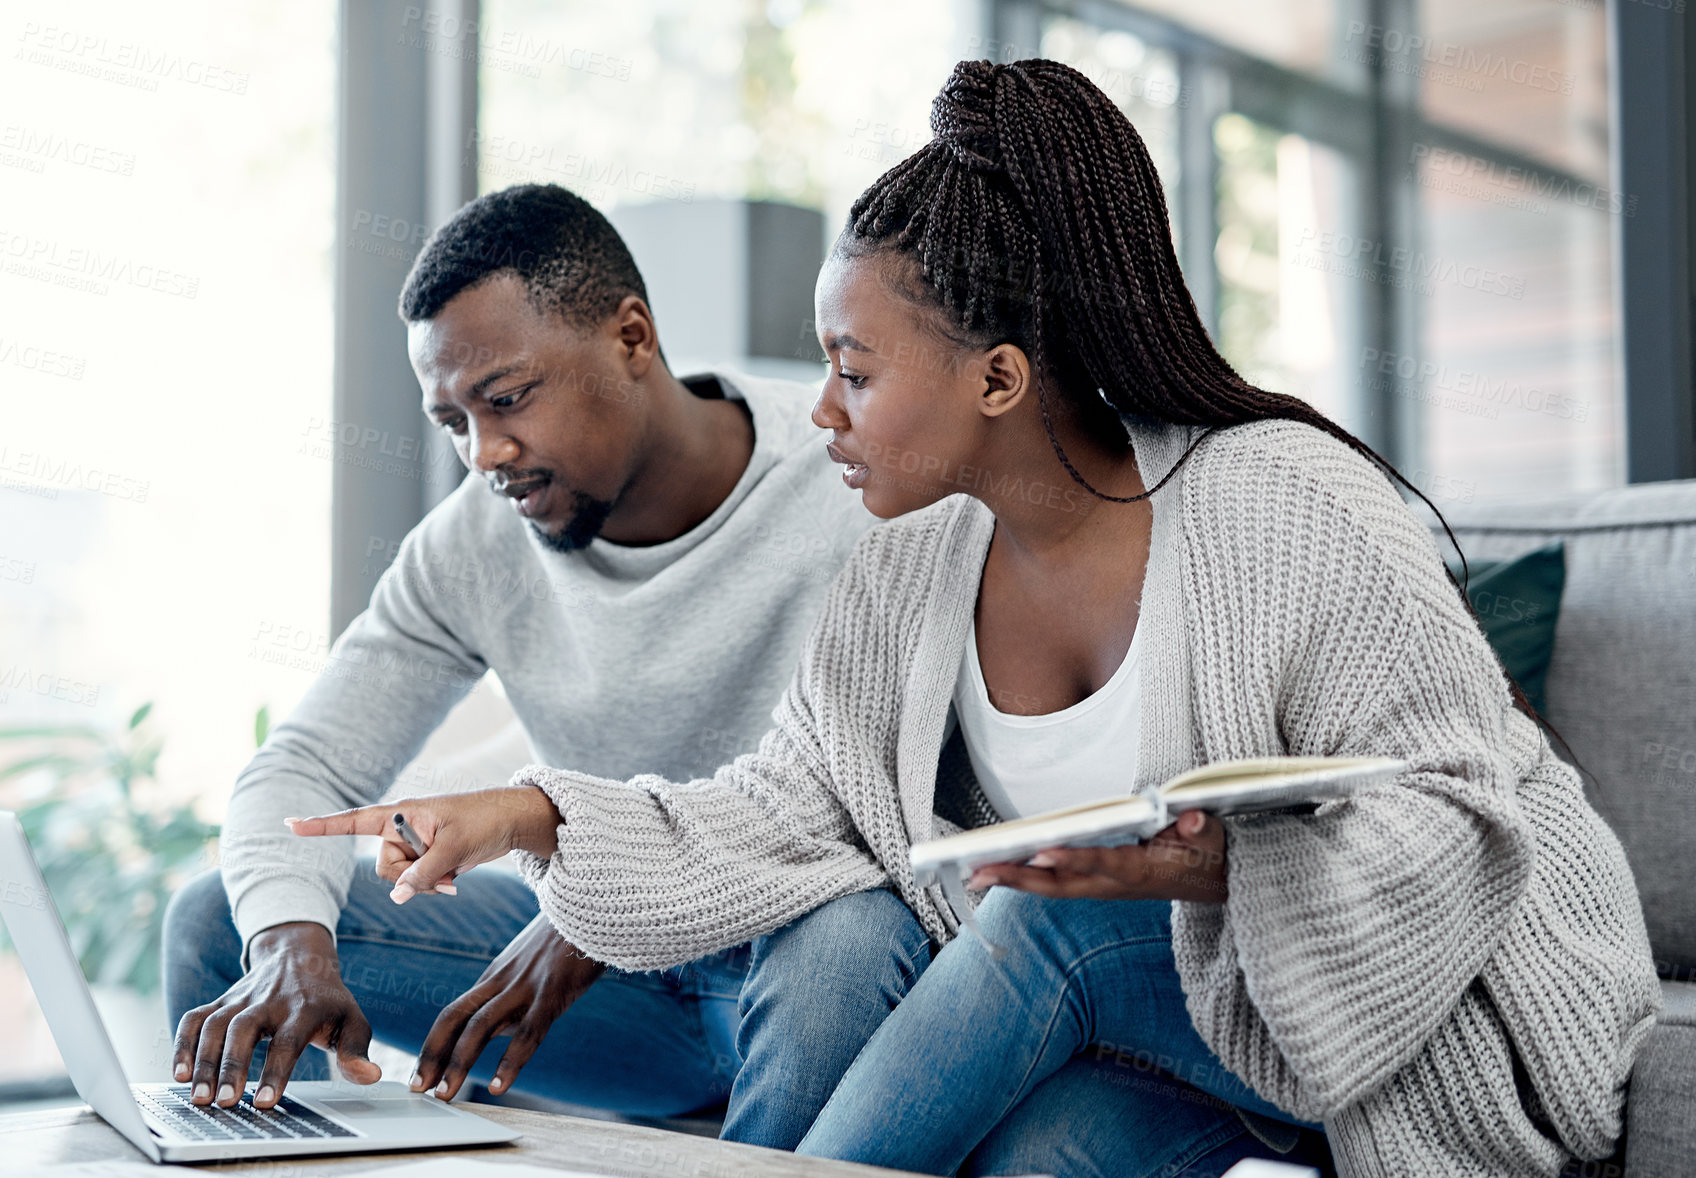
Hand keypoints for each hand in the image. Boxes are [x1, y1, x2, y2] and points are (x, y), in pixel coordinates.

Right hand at [172, 922, 379, 1108]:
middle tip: (223, 1102)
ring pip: (215, 1024)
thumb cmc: (327, 999)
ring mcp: (241, 998)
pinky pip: (195, 1018)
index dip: (276, 1071)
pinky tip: (179, 1074)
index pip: (288, 1041)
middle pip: (243, 1029)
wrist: (300, 955)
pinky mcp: (221, 1000)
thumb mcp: (352, 1019)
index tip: (265, 1101)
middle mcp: (269, 1001)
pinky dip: (182, 1043)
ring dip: (204, 1061)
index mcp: (303, 1007)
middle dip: (231, 1066)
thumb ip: (357, 1050)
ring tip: (199, 1097)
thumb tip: (369, 1076)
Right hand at [285, 786, 561, 902]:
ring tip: (453, 875)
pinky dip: (432, 886)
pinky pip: (415, 883)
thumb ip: (422, 873)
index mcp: (401, 813)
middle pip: (383, 866)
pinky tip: (454, 882)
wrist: (511, 822)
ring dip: (425, 884)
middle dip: (409, 877)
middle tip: (443, 869)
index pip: (354, 821)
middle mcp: (401, 828)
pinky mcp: (426, 858)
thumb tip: (397, 897)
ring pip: (399, 880)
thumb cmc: (483, 821)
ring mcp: (414, 845)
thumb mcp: (454, 848)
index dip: (321, 825)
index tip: (289, 824)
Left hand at [412, 913, 604, 1101]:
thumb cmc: (564, 939)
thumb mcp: (529, 966)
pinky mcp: (553, 991)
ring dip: (459, 1062)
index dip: (433, 1046)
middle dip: (433, 1056)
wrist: (591, 906)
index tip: (421, 1076)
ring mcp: (525, 985)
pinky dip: (510, 1061)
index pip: (453, 1014)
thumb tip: (497, 1030)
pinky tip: (497, 1085)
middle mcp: (502, 981)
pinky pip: (528, 1031)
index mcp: (495, 977)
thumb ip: (511, 996)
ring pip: (481, 1026)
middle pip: (455, 1018)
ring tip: (445, 1094)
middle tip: (418, 1090)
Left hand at [968, 810, 1228, 902]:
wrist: (1218, 883)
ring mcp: (1107, 887)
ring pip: (1055, 887)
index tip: (1043, 853)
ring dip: (1016, 881)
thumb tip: (1191, 822)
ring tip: (975, 873)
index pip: (1105, 864)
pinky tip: (1000, 871)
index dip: (1075, 860)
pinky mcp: (1100, 884)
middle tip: (980, 871)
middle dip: (1022, 878)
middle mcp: (1118, 884)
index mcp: (1144, 871)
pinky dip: (1028, 878)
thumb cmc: (1211, 854)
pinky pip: (1059, 884)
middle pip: (1064, 884)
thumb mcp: (1216, 838)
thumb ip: (1204, 829)